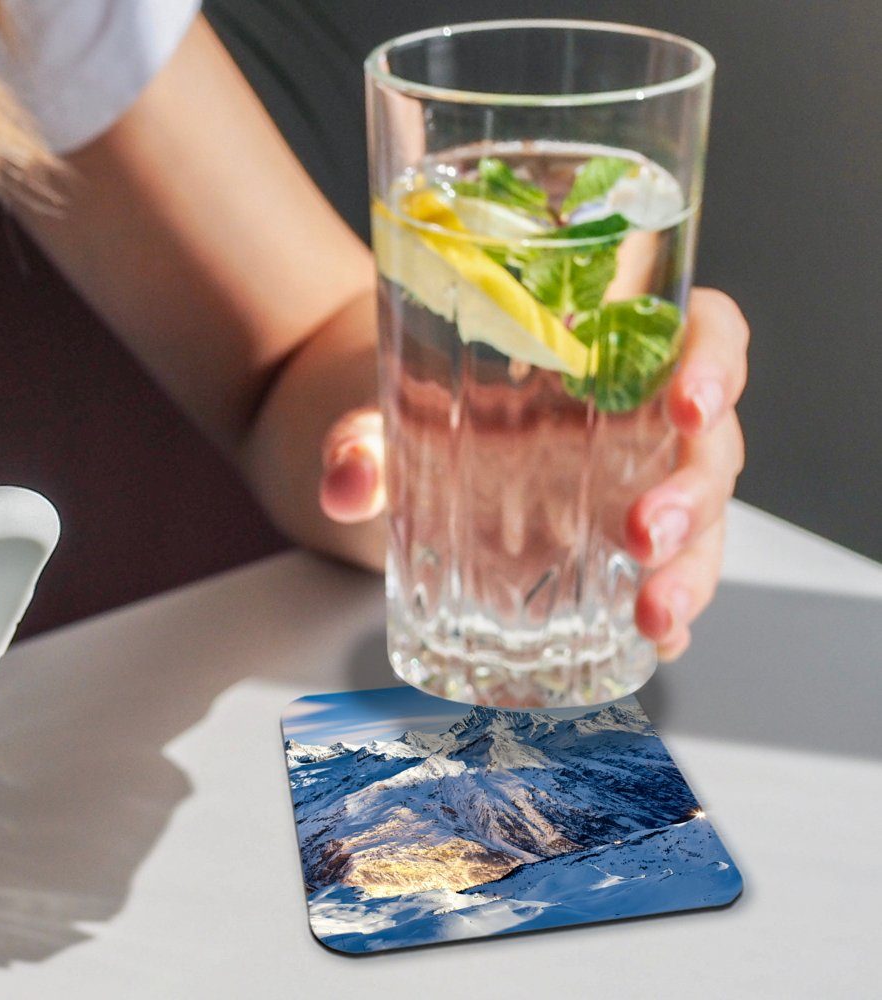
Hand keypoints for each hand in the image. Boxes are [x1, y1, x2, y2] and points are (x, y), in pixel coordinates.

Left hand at [318, 287, 747, 660]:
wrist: (386, 444)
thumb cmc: (411, 400)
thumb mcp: (381, 408)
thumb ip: (360, 439)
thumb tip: (345, 482)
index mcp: (606, 351)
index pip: (702, 330)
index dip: (715, 359)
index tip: (689, 400)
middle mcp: (636, 419)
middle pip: (709, 444)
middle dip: (693, 495)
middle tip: (647, 535)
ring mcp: (632, 487)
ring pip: (701, 522)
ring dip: (691, 571)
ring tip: (655, 616)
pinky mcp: (612, 550)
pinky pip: (662, 577)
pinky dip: (670, 613)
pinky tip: (657, 643)